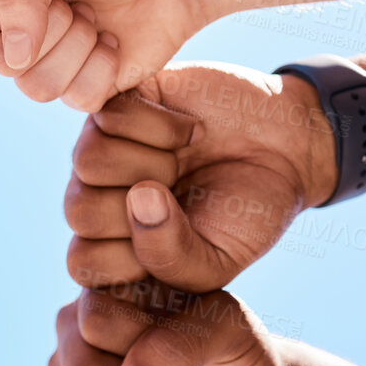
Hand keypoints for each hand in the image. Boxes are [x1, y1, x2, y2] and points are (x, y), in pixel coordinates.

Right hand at [0, 0, 260, 106]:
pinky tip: (113, 42)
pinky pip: (75, 99)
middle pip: (1, 61)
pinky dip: (102, 69)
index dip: (6, 10)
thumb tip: (15, 55)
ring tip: (95, 19)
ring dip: (77, 49)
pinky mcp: (83, 87)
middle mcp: (14, 30)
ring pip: (35, 87)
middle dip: (51, 27)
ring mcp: (47, 62)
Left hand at [65, 63, 336, 290]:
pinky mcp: (119, 102)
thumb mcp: (218, 261)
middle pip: (79, 210)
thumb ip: (170, 259)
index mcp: (112, 245)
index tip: (182, 241)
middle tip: (185, 192)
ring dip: (152, 162)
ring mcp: (103, 147)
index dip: (131, 256)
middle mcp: (98, 196)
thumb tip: (138, 197)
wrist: (285, 147)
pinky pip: (108, 116)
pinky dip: (159, 125)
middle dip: (145, 206)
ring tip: (184, 159)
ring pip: (88, 161)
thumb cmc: (247, 212)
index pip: (83, 263)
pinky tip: (187, 130)